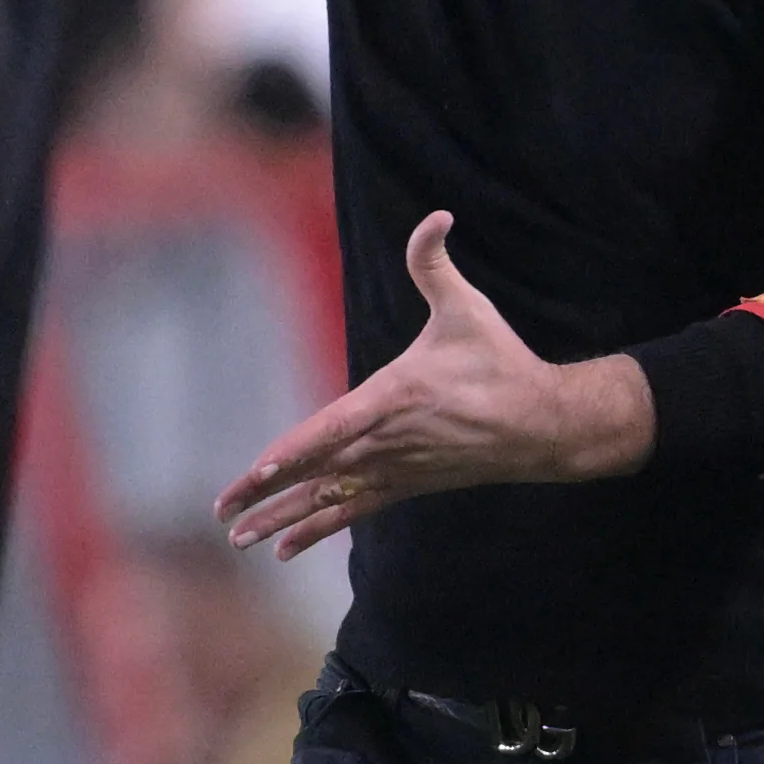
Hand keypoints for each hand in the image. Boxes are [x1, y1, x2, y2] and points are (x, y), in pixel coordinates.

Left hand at [215, 214, 654, 562]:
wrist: (542, 426)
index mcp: (393, 398)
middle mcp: (386, 441)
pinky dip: (316, 529)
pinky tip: (282, 548)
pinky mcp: (405, 485)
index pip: (332, 428)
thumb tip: (437, 215)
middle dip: (266, 491)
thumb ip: (435, 263)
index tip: (258, 469)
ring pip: (328, 496)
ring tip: (238, 539)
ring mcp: (395, 468)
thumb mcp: (467, 307)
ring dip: (281, 518)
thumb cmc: (500, 363)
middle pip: (316, 469)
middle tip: (221, 512)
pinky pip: (352, 511)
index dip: (294, 449)